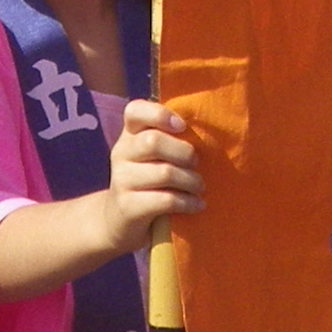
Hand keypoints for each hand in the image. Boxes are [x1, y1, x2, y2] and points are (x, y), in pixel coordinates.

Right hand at [101, 102, 201, 257]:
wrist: (120, 221)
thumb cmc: (149, 182)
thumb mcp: (155, 156)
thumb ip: (172, 140)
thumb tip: (211, 132)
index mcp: (129, 135)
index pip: (135, 111)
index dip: (159, 114)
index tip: (182, 126)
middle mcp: (121, 153)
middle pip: (154, 142)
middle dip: (185, 153)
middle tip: (196, 164)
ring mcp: (121, 180)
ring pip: (164, 172)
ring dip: (191, 181)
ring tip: (199, 187)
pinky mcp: (127, 206)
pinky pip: (165, 200)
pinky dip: (187, 202)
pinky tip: (197, 205)